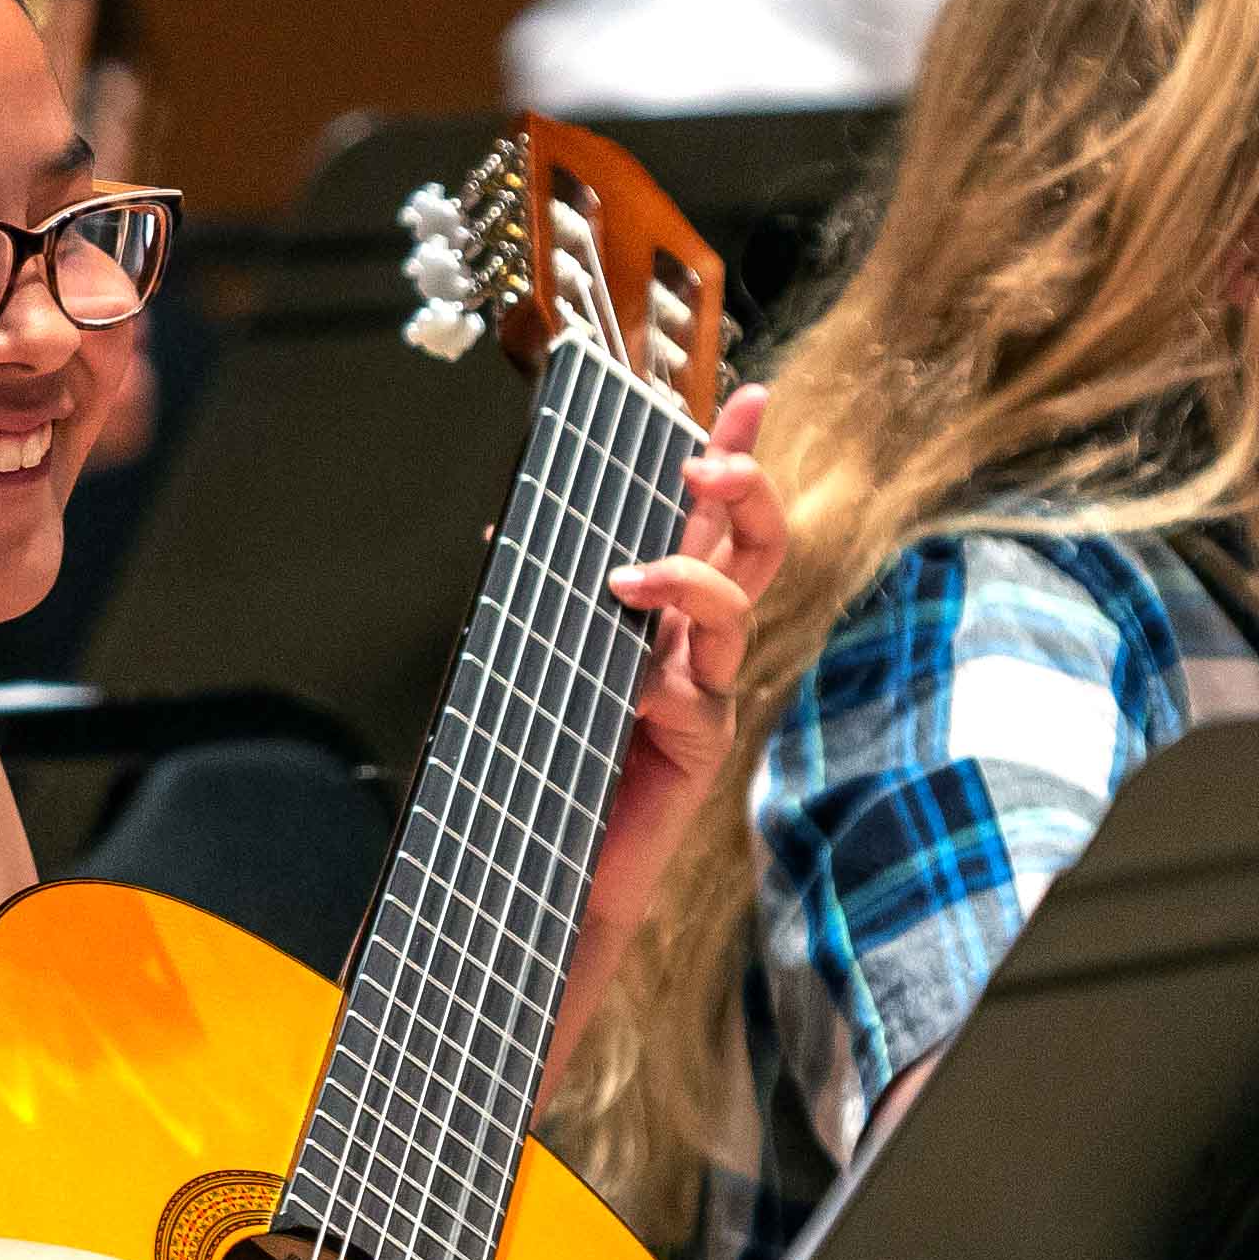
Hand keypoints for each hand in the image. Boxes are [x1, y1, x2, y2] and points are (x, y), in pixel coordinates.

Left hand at [580, 380, 789, 938]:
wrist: (538, 863)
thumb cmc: (538, 756)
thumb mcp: (534, 655)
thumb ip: (537, 595)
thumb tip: (501, 522)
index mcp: (665, 611)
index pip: (709, 519)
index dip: (733, 455)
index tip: (744, 396)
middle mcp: (698, 643)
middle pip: (756, 547)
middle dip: (746, 489)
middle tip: (706, 462)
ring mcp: (707, 692)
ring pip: (735, 610)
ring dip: (686, 580)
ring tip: (627, 579)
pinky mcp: (702, 747)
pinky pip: (694, 694)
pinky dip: (657, 682)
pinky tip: (623, 696)